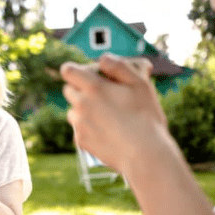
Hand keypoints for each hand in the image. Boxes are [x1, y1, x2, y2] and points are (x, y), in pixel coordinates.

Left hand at [61, 53, 166, 171]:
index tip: (87, 75)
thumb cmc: (145, 117)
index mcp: (93, 88)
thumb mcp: (140, 84)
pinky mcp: (80, 141)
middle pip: (68, 90)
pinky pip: (78, 129)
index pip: (68, 71)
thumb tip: (103, 59)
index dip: (76, 70)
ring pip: (73, 110)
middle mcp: (81, 105)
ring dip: (84, 109)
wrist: (144, 155)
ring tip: (108, 116)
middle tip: (102, 95)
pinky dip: (88, 128)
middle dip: (81, 89)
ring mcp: (79, 124)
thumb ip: (119, 66)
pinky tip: (107, 132)